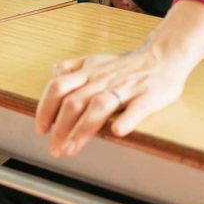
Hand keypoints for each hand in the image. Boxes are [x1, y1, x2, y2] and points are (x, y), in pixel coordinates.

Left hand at [35, 46, 191, 156]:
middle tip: (54, 148)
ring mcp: (125, 88)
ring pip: (99, 106)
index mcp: (89, 72)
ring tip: (71, 148)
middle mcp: (103, 79)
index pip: (58, 87)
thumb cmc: (128, 64)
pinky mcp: (148, 96)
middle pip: (74, 101)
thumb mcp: (96, 60)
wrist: (163, 55)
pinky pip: (136, 108)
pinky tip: (117, 133)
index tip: (40, 129)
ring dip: (82, 129)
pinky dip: (126, 120)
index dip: (45, 108)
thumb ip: (73, 67)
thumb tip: (53, 73)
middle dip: (60, 127)